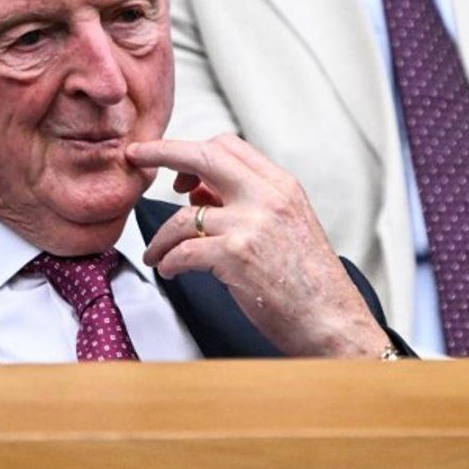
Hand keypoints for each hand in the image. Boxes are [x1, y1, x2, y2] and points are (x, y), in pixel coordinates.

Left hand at [126, 135, 390, 357]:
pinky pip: (183, 251)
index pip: (228, 146)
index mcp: (281, 186)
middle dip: (161, 152)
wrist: (333, 322)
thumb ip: (246, 202)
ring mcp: (251, 225)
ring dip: (160, 237)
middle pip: (203, 156)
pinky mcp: (236, 257)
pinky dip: (169, 261)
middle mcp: (267, 197)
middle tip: (135, 157)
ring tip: (156, 254)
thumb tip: (198, 191)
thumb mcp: (286, 226)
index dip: (194, 151)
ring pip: (183, 215)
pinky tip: (170, 270)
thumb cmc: (309, 282)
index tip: (175, 168)